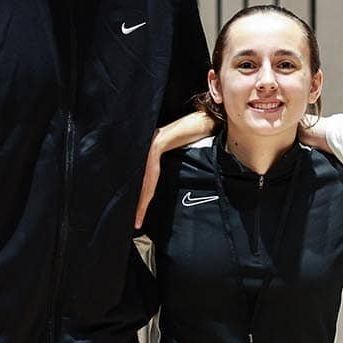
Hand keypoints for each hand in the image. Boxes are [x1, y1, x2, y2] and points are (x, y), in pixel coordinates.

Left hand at [136, 111, 216, 227]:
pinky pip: (151, 171)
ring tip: (138, 217)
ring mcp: (150, 147)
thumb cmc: (198, 133)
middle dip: (138, 205)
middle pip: (141, 183)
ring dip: (141, 200)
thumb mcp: (187, 153)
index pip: (146, 181)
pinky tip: (146, 199)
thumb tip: (177, 180)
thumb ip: (177, 163)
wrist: (205, 119)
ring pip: (143, 180)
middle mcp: (148, 151)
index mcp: (153, 154)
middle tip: (136, 223)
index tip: (140, 217)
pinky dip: (148, 187)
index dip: (143, 200)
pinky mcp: (156, 145)